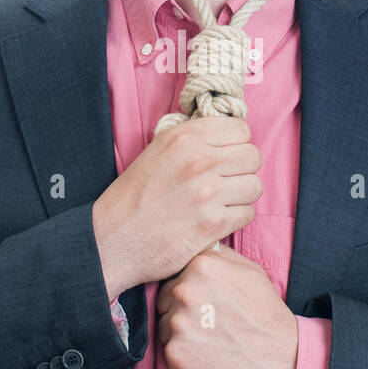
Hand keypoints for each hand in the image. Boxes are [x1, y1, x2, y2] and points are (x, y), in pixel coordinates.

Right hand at [92, 116, 261, 296]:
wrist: (112, 238)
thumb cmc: (134, 196)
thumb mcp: (157, 150)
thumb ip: (193, 140)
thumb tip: (229, 136)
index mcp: (185, 138)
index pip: (241, 129)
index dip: (236, 144)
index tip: (226, 156)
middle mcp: (199, 161)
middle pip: (253, 156)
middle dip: (243, 169)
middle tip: (225, 181)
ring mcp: (208, 194)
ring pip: (255, 186)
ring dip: (242, 195)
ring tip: (221, 201)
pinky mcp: (213, 224)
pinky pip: (248, 213)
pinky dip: (236, 217)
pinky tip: (217, 218)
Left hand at [156, 245, 298, 368]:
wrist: (283, 362)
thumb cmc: (266, 316)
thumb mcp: (250, 272)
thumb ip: (218, 256)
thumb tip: (198, 246)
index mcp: (201, 267)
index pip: (174, 277)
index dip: (190, 293)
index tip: (207, 305)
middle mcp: (185, 291)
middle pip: (165, 302)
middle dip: (181, 313)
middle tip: (211, 327)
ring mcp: (178, 324)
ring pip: (165, 328)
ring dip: (181, 337)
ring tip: (212, 343)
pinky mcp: (176, 355)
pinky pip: (169, 354)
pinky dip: (184, 360)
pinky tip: (208, 360)